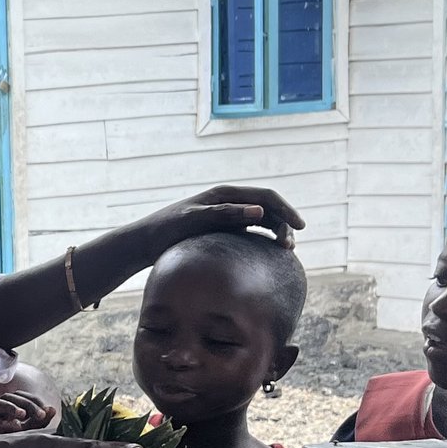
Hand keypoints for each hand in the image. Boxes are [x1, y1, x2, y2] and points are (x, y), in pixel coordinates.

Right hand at [0, 390, 56, 439]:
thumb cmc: (7, 439)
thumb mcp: (27, 430)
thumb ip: (39, 421)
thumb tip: (53, 409)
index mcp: (11, 404)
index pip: (24, 396)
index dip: (36, 401)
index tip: (47, 411)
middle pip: (13, 397)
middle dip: (28, 405)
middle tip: (41, 415)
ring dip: (11, 407)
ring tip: (23, 415)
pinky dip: (1, 421)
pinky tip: (12, 426)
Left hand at [135, 186, 304, 255]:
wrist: (146, 241)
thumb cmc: (168, 230)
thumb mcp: (195, 220)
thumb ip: (225, 214)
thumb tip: (259, 211)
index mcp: (225, 194)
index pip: (266, 197)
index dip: (286, 210)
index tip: (300, 227)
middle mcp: (228, 202)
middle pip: (268, 208)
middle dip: (284, 224)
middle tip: (290, 247)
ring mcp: (226, 215)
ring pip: (262, 220)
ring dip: (276, 232)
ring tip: (285, 250)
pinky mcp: (222, 230)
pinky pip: (251, 232)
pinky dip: (264, 239)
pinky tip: (270, 253)